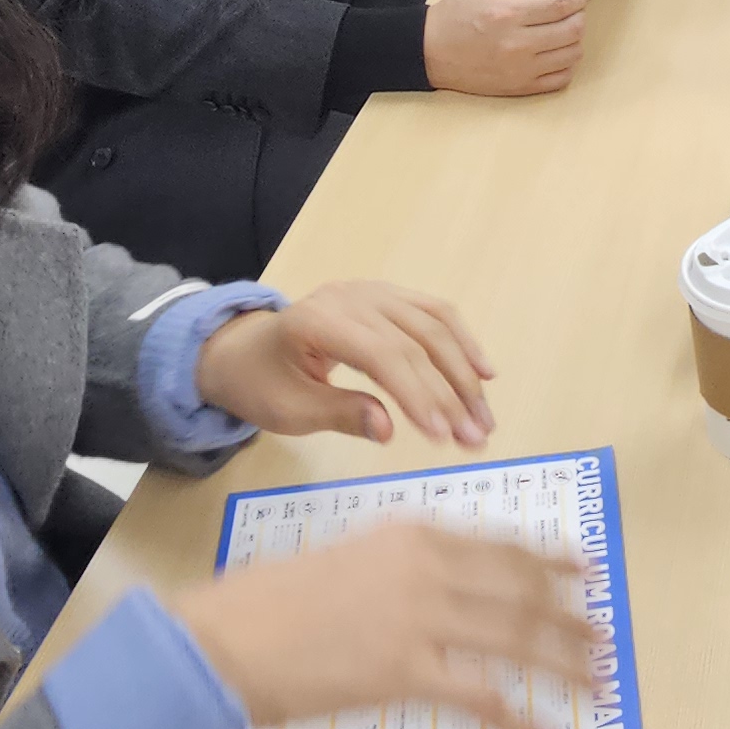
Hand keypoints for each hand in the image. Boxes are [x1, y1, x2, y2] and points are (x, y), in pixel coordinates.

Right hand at [163, 521, 592, 728]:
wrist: (223, 639)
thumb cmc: (268, 607)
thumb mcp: (344, 565)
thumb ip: (395, 575)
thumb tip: (434, 600)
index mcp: (411, 536)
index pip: (500, 548)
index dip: (548, 563)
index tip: (581, 572)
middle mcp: (427, 568)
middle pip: (521, 592)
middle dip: (569, 617)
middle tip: (603, 636)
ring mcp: (421, 618)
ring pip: (517, 639)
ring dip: (564, 664)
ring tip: (597, 684)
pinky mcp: (407, 672)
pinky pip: (483, 698)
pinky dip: (520, 722)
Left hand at [198, 279, 498, 448]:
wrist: (244, 351)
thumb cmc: (262, 384)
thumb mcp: (288, 410)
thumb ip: (338, 415)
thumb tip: (387, 430)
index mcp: (319, 322)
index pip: (382, 355)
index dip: (418, 394)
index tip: (443, 435)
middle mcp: (351, 297)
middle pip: (416, 341)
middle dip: (451, 392)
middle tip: (476, 436)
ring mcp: (372, 291)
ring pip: (434, 325)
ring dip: (465, 371)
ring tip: (484, 416)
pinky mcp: (387, 296)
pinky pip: (433, 313)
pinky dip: (462, 342)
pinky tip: (484, 372)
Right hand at [421, 0, 589, 95]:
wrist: (430, 51)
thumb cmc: (457, 13)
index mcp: (508, 14)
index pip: (562, 4)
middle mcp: (518, 45)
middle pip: (573, 29)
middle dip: (580, 13)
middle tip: (572, 6)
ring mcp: (521, 70)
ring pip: (573, 54)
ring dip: (575, 37)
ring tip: (561, 27)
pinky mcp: (520, 88)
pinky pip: (561, 79)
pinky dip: (567, 63)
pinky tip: (555, 50)